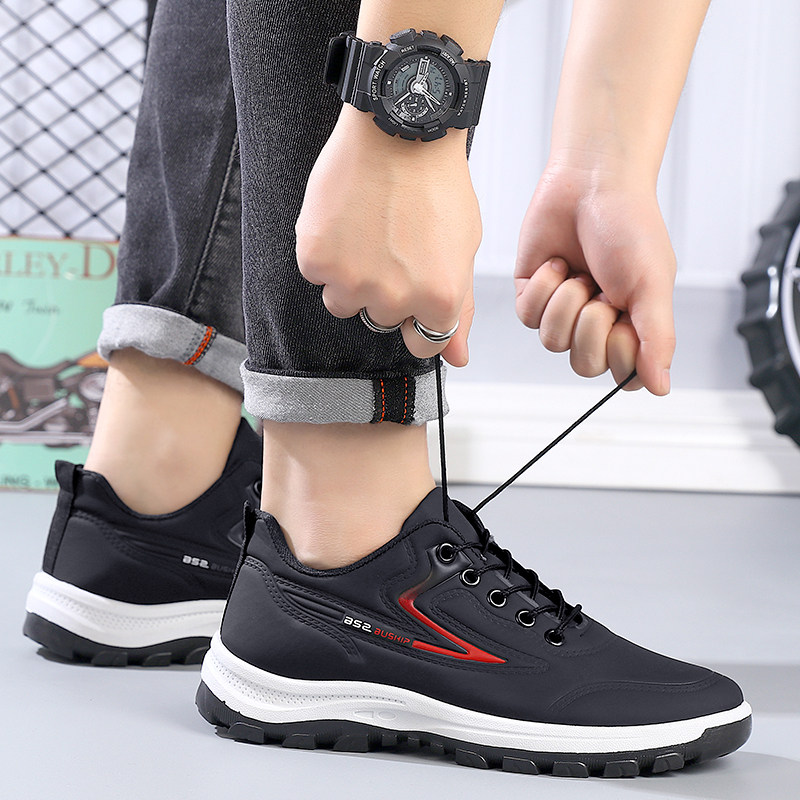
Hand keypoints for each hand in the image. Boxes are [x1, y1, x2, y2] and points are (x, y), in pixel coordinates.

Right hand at [295, 106, 479, 366]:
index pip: (423, 344)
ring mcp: (351, 281)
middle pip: (379, 320)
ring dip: (350, 277)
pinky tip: (344, 219)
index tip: (414, 289)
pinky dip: (325, 251)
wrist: (399, 130)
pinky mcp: (316, 259)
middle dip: (384, 291)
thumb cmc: (437, 185)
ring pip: (342, 303)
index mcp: (439, 300)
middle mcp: (394, 299)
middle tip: (392, 243)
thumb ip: (459, 311)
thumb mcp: (462, 250)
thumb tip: (456, 358)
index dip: (418, 316)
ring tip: (366, 230)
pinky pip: (316, 274)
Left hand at [514, 161, 675, 394]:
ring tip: (579, 272)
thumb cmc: (629, 226)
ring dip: (566, 303)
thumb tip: (662, 388)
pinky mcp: (533, 294)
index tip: (627, 318)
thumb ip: (657, 340)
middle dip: (590, 327)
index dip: (620, 352)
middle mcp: (597, 323)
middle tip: (601, 292)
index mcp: (633, 325)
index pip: (623, 374)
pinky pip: (528, 317)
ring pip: (552, 342)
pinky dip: (543, 288)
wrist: (591, 181)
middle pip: (584, 364)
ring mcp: (563, 311)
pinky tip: (557, 264)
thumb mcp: (652, 285)